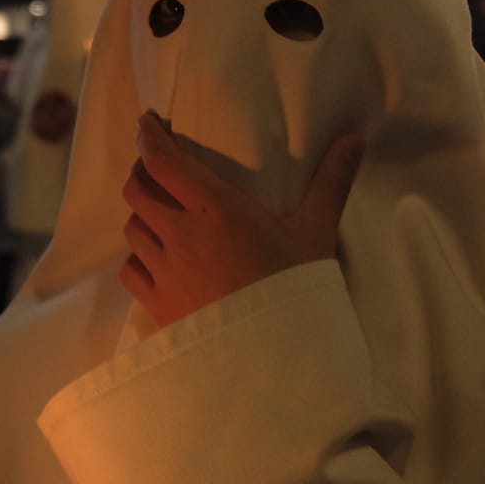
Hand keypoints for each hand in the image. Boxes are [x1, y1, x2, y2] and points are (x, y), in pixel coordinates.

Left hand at [119, 112, 363, 328]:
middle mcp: (180, 234)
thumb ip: (329, 184)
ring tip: (160, 213)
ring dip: (141, 216)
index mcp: (216, 209)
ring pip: (132, 228)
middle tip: (157, 169)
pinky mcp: (156, 304)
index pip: (164, 162)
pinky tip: (155, 259)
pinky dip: (138, 258)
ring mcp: (164, 270)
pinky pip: (131, 269)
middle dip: (142, 174)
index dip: (148, 137)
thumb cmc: (296, 290)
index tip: (146, 124)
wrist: (273, 359)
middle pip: (137, 190)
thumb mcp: (315, 234)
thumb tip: (354, 141)